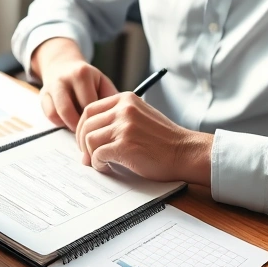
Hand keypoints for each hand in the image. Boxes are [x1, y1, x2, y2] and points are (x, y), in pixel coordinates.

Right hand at [38, 59, 117, 128]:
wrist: (62, 64)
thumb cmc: (87, 79)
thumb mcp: (102, 82)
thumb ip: (112, 97)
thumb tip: (121, 117)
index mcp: (82, 73)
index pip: (89, 104)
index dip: (95, 119)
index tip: (102, 128)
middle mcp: (64, 79)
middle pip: (70, 111)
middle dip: (81, 126)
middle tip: (90, 134)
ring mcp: (51, 87)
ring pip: (58, 114)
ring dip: (70, 125)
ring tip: (80, 129)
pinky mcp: (42, 95)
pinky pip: (50, 116)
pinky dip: (60, 122)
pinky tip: (69, 121)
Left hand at [76, 92, 212, 184]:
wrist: (186, 152)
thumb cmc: (164, 140)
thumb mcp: (141, 116)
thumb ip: (118, 118)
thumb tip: (90, 133)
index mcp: (126, 99)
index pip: (90, 108)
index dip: (82, 127)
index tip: (85, 140)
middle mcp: (124, 109)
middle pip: (86, 123)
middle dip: (82, 142)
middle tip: (87, 155)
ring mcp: (124, 127)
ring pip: (89, 139)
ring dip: (91, 154)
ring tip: (101, 162)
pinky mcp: (125, 146)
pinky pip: (97, 154)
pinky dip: (98, 163)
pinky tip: (107, 167)